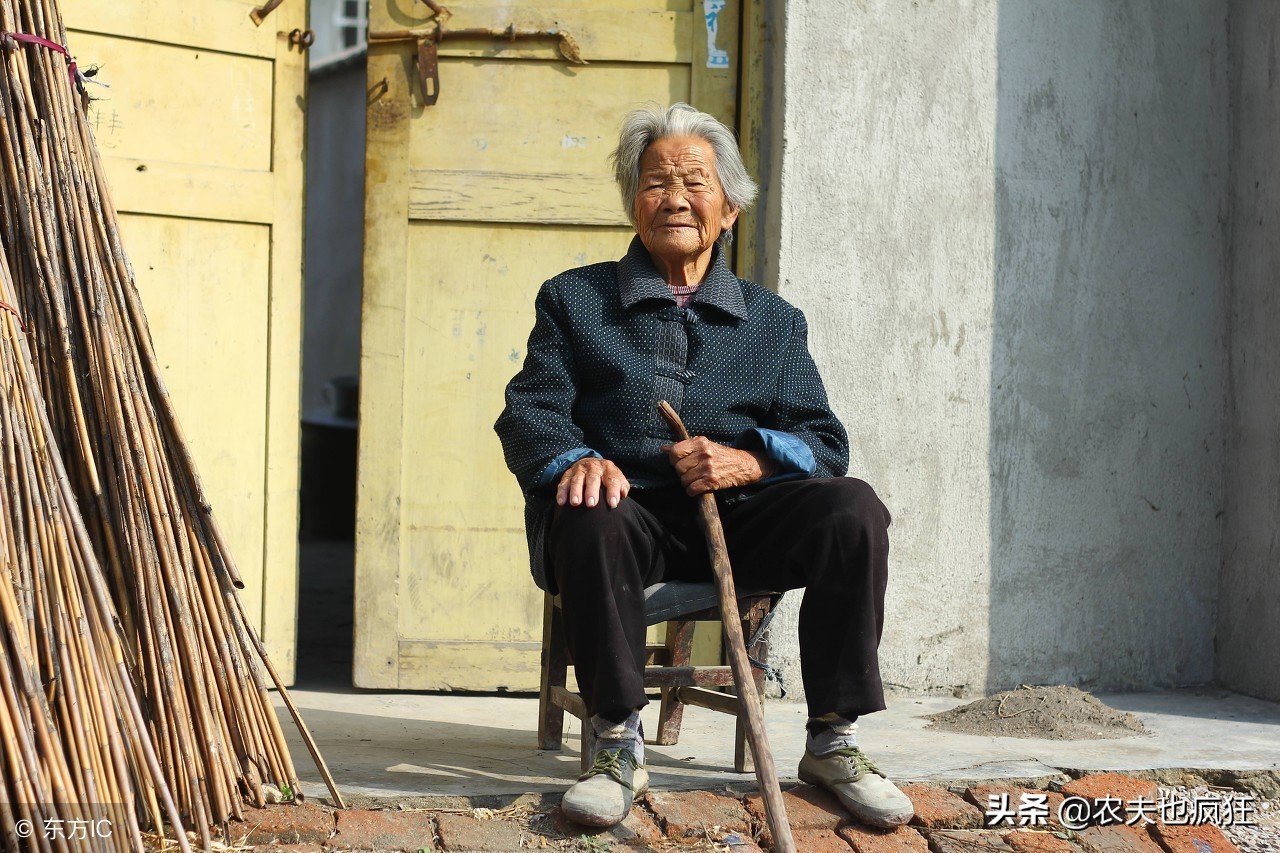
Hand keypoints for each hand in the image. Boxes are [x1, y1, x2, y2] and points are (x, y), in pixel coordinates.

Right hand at [556, 457, 630, 508]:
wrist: (590, 463)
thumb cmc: (606, 476)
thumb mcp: (616, 477)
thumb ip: (622, 486)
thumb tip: (623, 494)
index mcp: (608, 468)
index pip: (612, 479)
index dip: (613, 491)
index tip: (613, 504)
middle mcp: (593, 467)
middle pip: (592, 478)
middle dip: (591, 491)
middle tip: (591, 504)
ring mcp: (579, 469)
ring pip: (577, 480)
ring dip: (575, 491)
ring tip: (575, 503)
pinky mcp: (568, 474)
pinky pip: (563, 483)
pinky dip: (562, 492)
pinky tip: (561, 502)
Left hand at [661, 437, 776, 495]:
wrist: (742, 465)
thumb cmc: (720, 455)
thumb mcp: (704, 445)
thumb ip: (684, 447)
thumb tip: (663, 449)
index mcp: (700, 443)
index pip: (675, 452)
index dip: (673, 459)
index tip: (678, 462)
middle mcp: (704, 454)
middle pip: (678, 468)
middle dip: (681, 473)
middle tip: (690, 472)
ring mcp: (708, 468)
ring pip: (684, 480)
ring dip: (687, 483)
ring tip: (695, 480)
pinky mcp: (712, 481)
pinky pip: (692, 490)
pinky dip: (692, 491)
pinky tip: (698, 487)